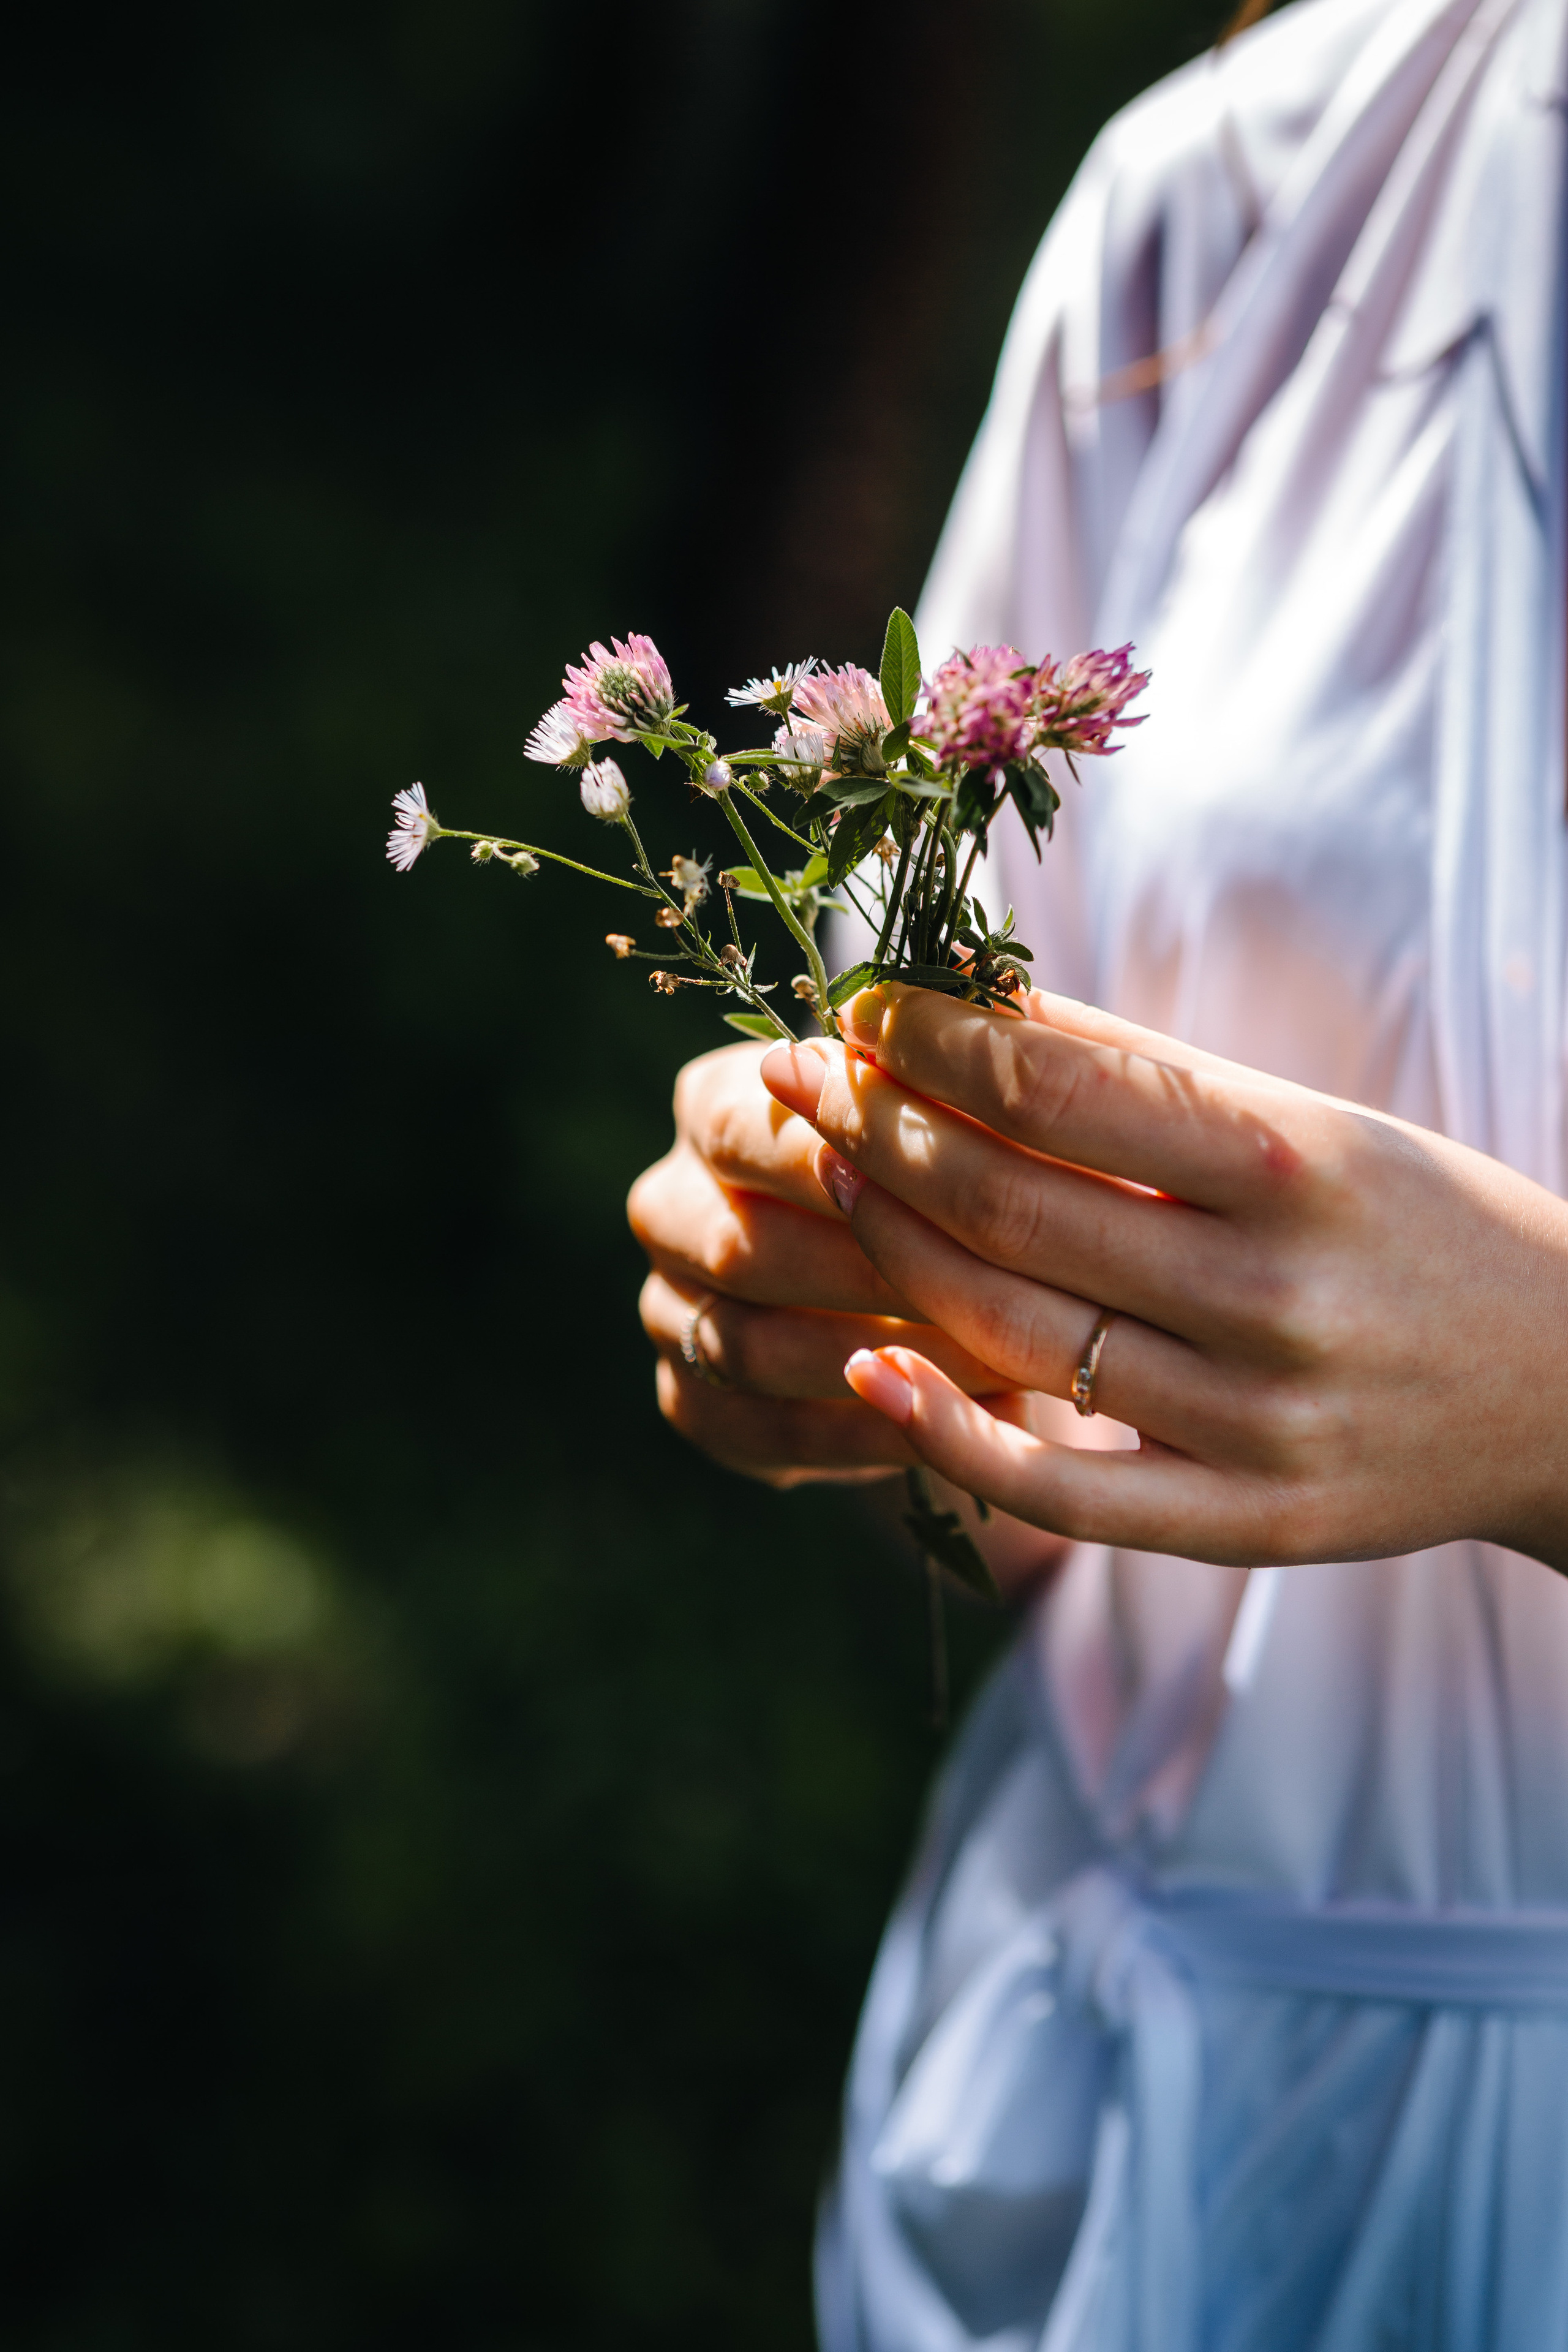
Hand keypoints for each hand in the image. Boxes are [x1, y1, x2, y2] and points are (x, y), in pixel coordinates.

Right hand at [626, 1039, 1013, 1487]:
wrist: (923, 1281)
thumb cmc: (953, 1168)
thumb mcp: (952, 1110)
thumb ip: (949, 1076)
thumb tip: (982, 1014)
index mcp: (712, 1107)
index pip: (742, 1127)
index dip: (838, 1157)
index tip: (943, 1176)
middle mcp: (667, 1203)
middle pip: (738, 1247)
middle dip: (871, 1273)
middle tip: (991, 1292)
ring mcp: (667, 1309)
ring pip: (749, 1346)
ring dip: (874, 1358)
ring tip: (994, 1363)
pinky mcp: (693, 1402)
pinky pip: (763, 1429)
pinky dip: (858, 1431)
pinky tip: (947, 1423)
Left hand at [760, 985, 1567, 1571]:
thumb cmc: (1422, 1228)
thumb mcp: (1314, 1127)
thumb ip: (1148, 1079)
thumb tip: (975, 1010)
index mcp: (1301, 1167)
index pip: (1064, 1089)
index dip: (932, 1043)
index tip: (856, 1008)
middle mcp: (1276, 1296)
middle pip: (1016, 1207)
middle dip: (881, 1131)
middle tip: (799, 1080)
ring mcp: (1259, 1424)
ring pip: (1017, 1333)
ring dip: (894, 1247)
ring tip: (827, 1176)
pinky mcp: (1250, 1525)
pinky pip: (1066, 1492)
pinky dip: (951, 1432)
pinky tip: (867, 1366)